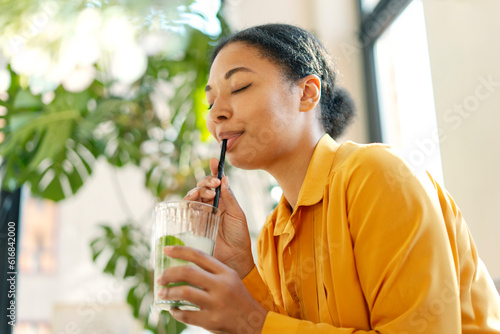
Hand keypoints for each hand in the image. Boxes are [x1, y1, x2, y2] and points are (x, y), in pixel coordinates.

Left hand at [157, 246, 267, 333]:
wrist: (253, 323)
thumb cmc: (238, 298)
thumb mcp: (231, 279)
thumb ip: (212, 271)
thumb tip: (184, 266)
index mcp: (225, 272)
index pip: (199, 255)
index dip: (179, 251)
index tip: (165, 250)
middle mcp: (221, 286)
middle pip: (188, 272)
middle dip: (169, 274)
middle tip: (160, 278)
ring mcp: (216, 304)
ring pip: (184, 292)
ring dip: (168, 292)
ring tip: (162, 293)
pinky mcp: (211, 321)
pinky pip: (186, 315)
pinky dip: (176, 312)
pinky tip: (174, 309)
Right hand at [184, 158, 253, 277]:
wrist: (235, 259)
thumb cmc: (239, 238)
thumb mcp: (238, 214)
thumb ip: (230, 197)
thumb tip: (224, 178)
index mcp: (222, 202)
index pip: (215, 183)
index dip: (214, 171)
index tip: (215, 161)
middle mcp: (209, 206)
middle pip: (201, 187)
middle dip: (206, 181)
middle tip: (215, 184)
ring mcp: (199, 215)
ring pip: (192, 197)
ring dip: (197, 190)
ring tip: (207, 193)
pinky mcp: (191, 225)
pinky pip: (185, 211)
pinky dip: (186, 202)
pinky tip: (193, 200)